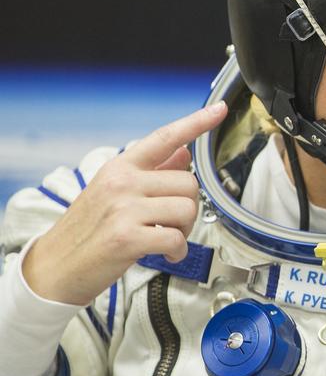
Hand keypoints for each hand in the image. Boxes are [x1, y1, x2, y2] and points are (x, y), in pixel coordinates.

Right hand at [22, 101, 227, 305]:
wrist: (55, 266)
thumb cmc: (88, 230)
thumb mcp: (114, 192)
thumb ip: (152, 171)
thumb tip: (183, 152)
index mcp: (120, 167)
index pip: (164, 137)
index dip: (196, 122)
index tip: (219, 109)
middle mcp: (122, 182)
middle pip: (189, 183)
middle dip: (187, 208)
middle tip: (168, 224)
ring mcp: (123, 208)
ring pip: (187, 209)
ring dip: (184, 231)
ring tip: (164, 237)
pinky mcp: (127, 237)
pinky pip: (177, 239)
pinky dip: (178, 252)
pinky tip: (166, 255)